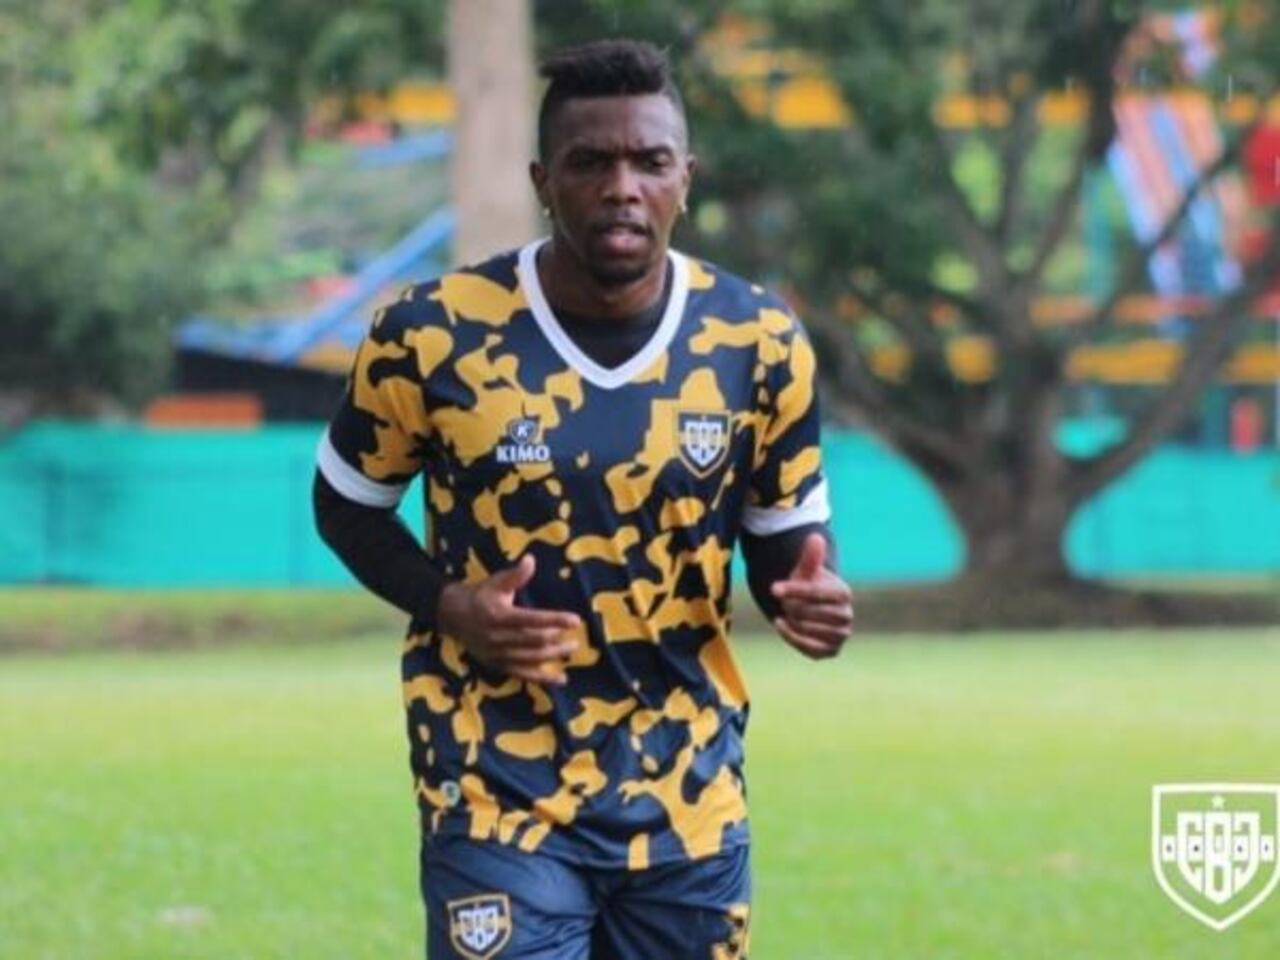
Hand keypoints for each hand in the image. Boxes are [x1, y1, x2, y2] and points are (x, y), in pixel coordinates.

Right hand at [437, 555, 581, 685]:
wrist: (453, 616)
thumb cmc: (480, 596)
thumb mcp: (496, 582)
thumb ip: (515, 575)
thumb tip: (531, 559)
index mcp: (499, 616)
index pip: (533, 620)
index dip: (555, 620)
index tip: (575, 620)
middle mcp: (498, 638)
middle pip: (534, 642)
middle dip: (557, 640)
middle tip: (576, 638)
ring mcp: (498, 655)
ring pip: (531, 659)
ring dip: (553, 656)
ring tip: (571, 649)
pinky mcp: (498, 666)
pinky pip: (523, 675)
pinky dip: (543, 679)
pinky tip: (561, 679)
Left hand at [770, 533, 853, 658]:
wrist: (808, 608)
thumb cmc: (807, 585)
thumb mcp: (805, 570)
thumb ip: (810, 557)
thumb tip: (815, 537)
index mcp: (844, 594)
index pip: (818, 593)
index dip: (795, 590)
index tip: (773, 588)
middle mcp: (847, 616)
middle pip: (811, 613)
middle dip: (791, 606)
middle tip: (784, 601)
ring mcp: (841, 635)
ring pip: (809, 630)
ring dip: (792, 621)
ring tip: (788, 612)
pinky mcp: (831, 651)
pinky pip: (810, 648)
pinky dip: (792, 637)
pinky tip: (780, 624)